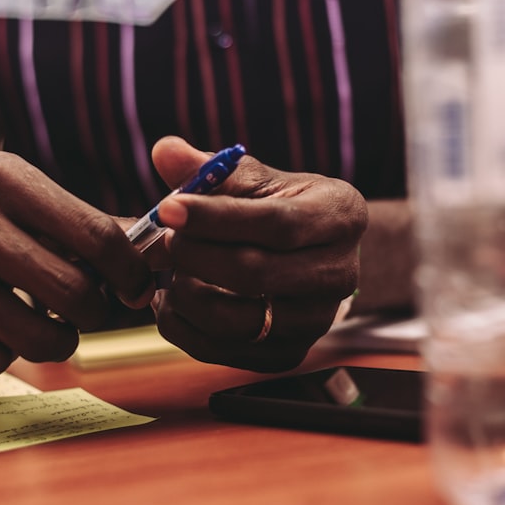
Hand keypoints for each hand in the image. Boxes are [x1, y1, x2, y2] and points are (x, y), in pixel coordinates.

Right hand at [0, 152, 154, 374]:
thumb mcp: (26, 205)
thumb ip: (93, 227)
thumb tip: (165, 251)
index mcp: (1, 176)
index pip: (96, 234)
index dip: (129, 273)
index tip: (134, 289)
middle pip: (73, 291)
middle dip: (94, 313)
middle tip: (85, 312)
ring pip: (37, 336)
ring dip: (57, 342)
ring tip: (48, 328)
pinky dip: (5, 355)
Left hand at [148, 137, 367, 371]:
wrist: (309, 256)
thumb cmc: (277, 207)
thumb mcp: (254, 179)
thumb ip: (210, 167)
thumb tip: (164, 150)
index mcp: (341, 216)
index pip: (276, 223)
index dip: (216, 218)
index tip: (168, 209)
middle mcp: (340, 274)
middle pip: (255, 274)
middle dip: (196, 256)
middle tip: (164, 240)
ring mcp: (318, 321)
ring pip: (237, 320)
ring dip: (187, 293)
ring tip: (169, 268)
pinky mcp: (289, 354)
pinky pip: (224, 351)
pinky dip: (185, 326)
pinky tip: (172, 298)